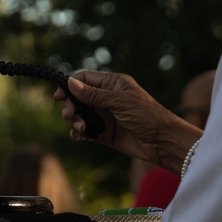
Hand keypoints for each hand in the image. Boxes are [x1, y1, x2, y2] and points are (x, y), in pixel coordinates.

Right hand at [54, 71, 202, 171]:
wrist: (163, 142)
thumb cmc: (147, 116)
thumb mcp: (120, 102)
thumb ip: (94, 94)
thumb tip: (70, 83)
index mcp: (113, 84)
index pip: (85, 79)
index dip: (70, 85)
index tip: (59, 96)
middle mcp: (107, 98)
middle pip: (79, 98)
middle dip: (71, 105)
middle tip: (69, 115)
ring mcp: (106, 116)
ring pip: (80, 114)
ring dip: (75, 120)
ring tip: (80, 128)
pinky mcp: (105, 133)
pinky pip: (86, 130)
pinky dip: (79, 132)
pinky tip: (78, 136)